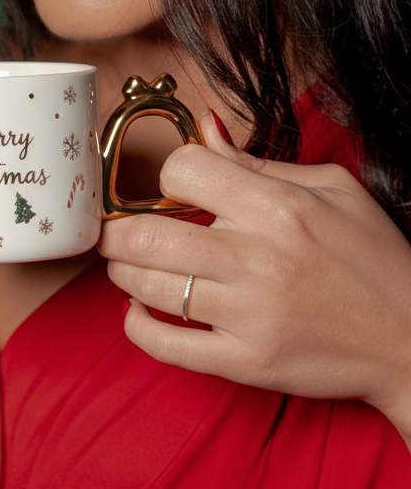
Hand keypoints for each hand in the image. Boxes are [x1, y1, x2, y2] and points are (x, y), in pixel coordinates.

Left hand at [98, 110, 410, 438]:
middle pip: (143, 235)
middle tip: (115, 230)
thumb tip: (204, 126)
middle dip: (115, 230)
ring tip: (129, 264)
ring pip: (146, 286)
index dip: (167, 174)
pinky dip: (135, 326)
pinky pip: (164, 345)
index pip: (183, 170)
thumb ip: (257, 163)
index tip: (171, 188)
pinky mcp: (245, 362)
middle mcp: (257, 259)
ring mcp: (248, 315)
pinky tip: (138, 309)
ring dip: (122, 272)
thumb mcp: (332, 190)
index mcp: (278, 208)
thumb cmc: (373, 258)